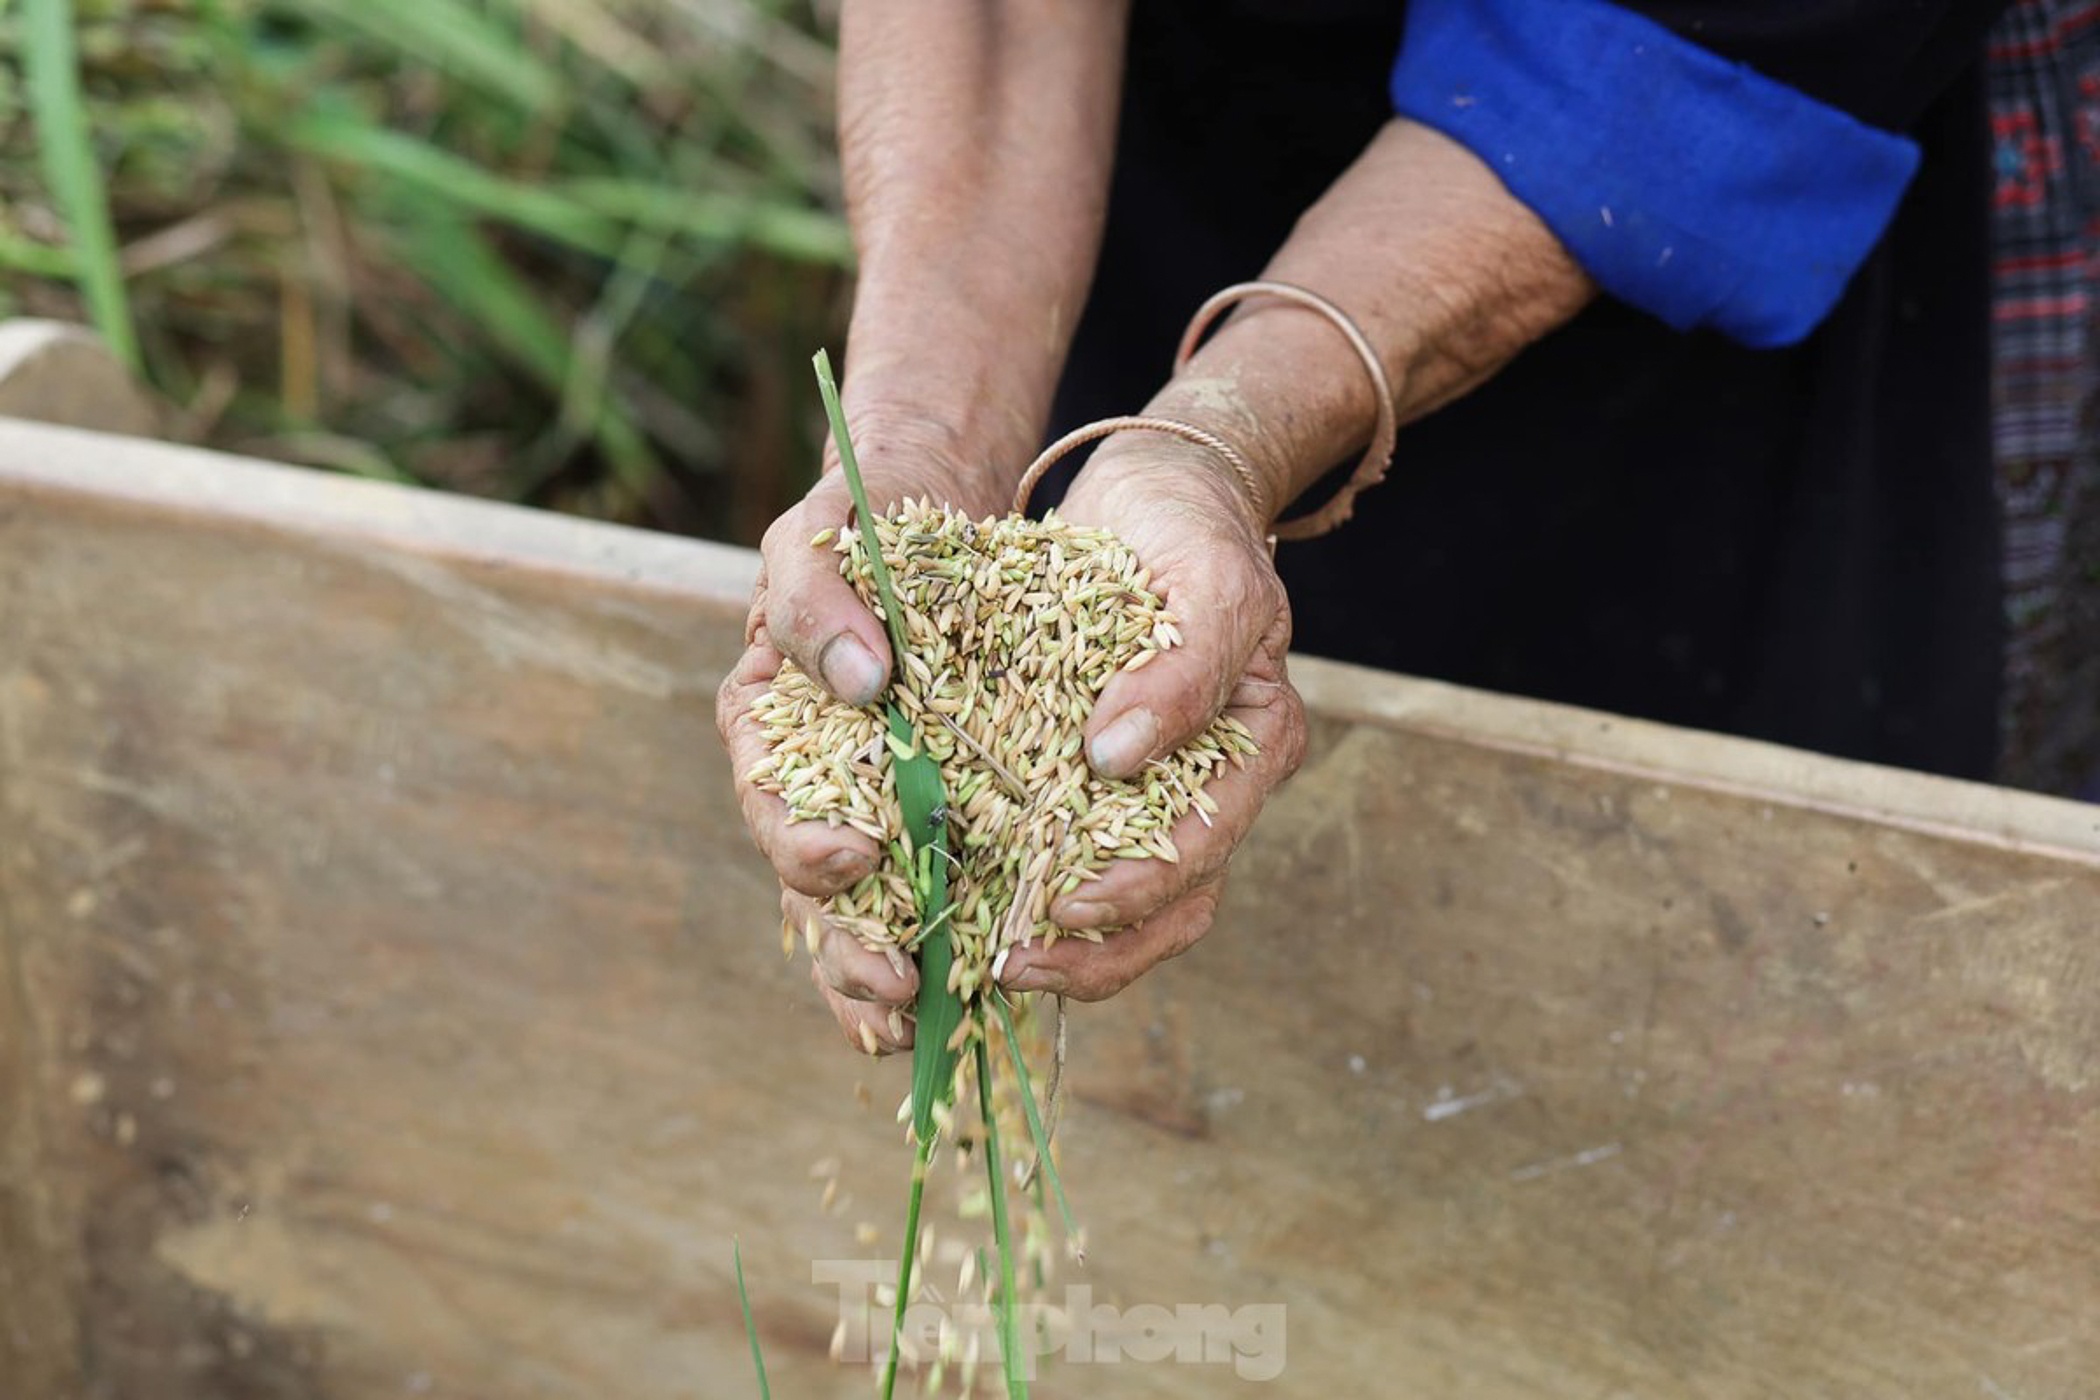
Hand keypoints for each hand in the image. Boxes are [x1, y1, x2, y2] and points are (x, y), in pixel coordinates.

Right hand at [716, 415, 1007, 1055]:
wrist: (920, 515)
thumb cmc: (858, 522)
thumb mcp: (822, 536)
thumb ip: (820, 600)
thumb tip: (862, 680)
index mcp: (769, 723)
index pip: (774, 800)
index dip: (804, 840)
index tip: (852, 855)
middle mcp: (811, 780)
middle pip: (815, 885)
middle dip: (850, 942)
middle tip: (895, 981)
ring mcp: (869, 806)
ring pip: (863, 913)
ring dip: (883, 975)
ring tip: (918, 1024)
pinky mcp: (932, 818)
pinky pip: (926, 899)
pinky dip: (933, 955)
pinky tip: (954, 1011)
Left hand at [996, 437, 1308, 999]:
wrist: (1150, 491)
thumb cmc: (1191, 529)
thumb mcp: (1208, 581)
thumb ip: (1184, 669)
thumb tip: (1118, 760)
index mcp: (1255, 750)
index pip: (1205, 848)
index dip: (1138, 894)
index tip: (1066, 909)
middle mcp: (1207, 784)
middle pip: (1167, 907)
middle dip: (1093, 954)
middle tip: (1010, 965)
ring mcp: (1147, 786)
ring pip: (1115, 899)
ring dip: (1055, 944)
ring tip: (981, 959)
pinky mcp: (1084, 775)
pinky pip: (1057, 847)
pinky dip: (1015, 882)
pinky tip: (959, 899)